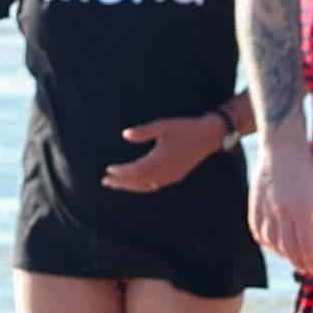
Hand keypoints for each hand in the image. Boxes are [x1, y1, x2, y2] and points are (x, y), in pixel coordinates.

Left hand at [106, 112, 230, 194]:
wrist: (207, 137)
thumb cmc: (184, 128)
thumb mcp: (162, 125)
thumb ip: (144, 132)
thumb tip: (125, 134)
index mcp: (161, 158)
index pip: (136, 170)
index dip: (121, 172)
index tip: (108, 170)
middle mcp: (165, 171)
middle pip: (138, 182)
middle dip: (121, 183)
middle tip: (105, 182)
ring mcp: (171, 176)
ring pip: (146, 186)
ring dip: (130, 186)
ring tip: (116, 185)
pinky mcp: (175, 177)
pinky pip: (154, 185)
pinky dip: (142, 186)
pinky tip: (134, 184)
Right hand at [252, 138, 312, 272]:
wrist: (281, 149)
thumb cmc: (307, 170)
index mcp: (300, 208)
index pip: (305, 244)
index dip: (310, 261)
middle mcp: (281, 210)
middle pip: (287, 248)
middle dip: (298, 262)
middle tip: (306, 269)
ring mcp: (265, 208)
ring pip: (271, 242)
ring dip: (283, 255)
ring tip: (294, 257)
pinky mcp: (255, 205)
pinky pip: (257, 232)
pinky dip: (266, 243)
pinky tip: (276, 246)